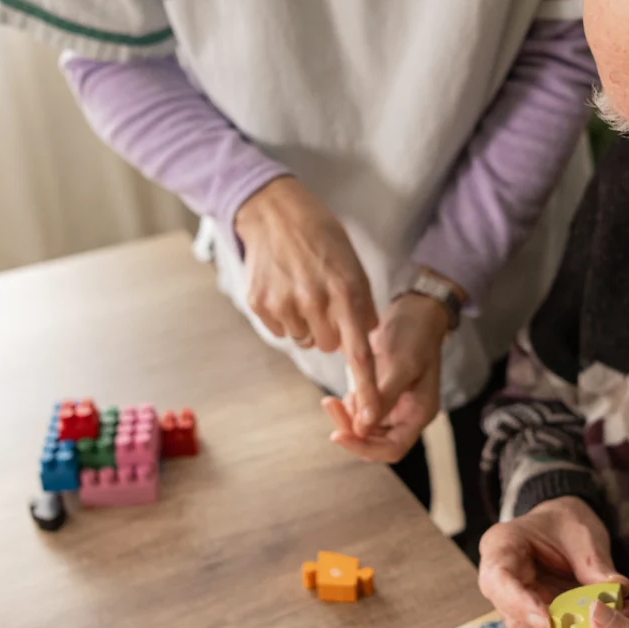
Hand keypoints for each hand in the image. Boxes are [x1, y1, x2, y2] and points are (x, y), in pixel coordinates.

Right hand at [234, 177, 381, 425]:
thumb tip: (364, 341)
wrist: (275, 213)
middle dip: (331, 330)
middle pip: (329, 345)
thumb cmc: (322, 238)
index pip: (358, 350)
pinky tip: (284, 288)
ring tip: (303, 287)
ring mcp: (283, 303)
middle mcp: (314, 300)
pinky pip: (280, 329)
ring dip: (307, 322)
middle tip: (325, 298)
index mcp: (345, 291)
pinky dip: (284, 316)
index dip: (365, 385)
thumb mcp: (353, 265)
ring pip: (303, 339)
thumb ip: (362, 305)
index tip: (369, 414)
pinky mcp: (259, 303)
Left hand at [325, 293, 448, 461]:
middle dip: (351, 431)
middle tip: (330, 407)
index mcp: (419, 413)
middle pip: (376, 442)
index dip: (365, 448)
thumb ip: (383, 398)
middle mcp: (408, 415)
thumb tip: (362, 428)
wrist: (415, 311)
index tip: (340, 434)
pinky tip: (340, 395)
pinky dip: (348, 409)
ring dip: (346, 420)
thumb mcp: (400, 364)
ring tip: (331, 400)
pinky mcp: (382, 396)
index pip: (392, 449)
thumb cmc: (414, 334)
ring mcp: (395, 407)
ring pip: (366, 429)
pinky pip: (362, 413)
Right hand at [477, 497, 628, 627]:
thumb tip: (619, 589)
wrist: (563, 527)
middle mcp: (501, 582)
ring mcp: (517, 604)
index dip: (519, 603)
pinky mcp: (535, 619)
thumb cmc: (564, 522)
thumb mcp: (581, 534)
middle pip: (514, 615)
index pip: (498, 580)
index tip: (548, 620)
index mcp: (501, 548)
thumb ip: (594, 563)